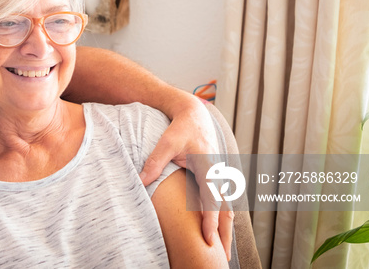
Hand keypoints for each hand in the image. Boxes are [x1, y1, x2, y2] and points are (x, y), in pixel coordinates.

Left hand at [139, 98, 233, 260]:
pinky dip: (224, 217)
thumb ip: (154, 162)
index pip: (212, 200)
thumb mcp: (166, 142)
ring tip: (224, 251)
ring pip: (229, 207)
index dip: (210, 221)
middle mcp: (219, 173)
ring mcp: (221, 175)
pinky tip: (220, 232)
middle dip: (225, 234)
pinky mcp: (219, 176)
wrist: (194, 115)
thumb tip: (139, 181)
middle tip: (223, 258)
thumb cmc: (180, 128)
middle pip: (227, 210)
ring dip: (226, 228)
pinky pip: (225, 201)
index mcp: (209, 166)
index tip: (208, 240)